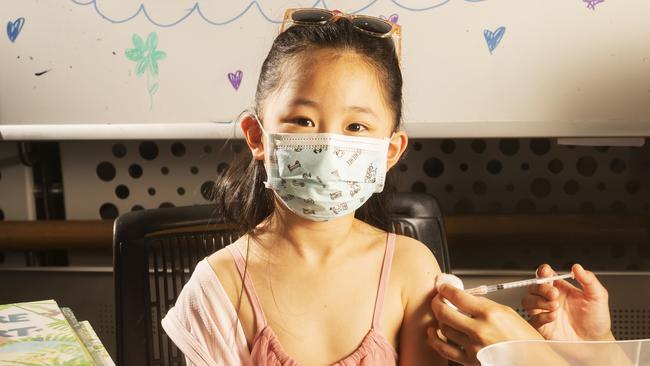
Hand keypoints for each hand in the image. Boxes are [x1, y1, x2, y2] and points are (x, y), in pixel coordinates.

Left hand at [428, 284, 542, 364]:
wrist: (534, 362)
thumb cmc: (524, 339)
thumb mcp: (507, 313)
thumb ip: (484, 305)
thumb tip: (464, 298)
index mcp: (490, 315)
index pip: (458, 297)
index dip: (445, 290)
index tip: (443, 288)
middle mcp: (480, 331)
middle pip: (444, 313)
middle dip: (436, 303)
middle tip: (437, 300)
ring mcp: (474, 347)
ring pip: (443, 329)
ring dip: (439, 320)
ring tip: (441, 315)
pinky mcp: (471, 361)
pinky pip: (445, 349)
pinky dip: (435, 340)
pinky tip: (434, 334)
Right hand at [522, 263, 613, 340]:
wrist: (596, 344)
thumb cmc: (596, 321)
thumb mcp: (598, 296)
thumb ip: (588, 279)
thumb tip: (577, 267)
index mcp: (560, 288)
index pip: (545, 275)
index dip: (542, 272)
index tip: (546, 272)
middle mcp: (549, 299)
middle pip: (533, 286)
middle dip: (541, 288)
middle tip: (554, 294)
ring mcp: (544, 312)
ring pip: (527, 301)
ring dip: (538, 302)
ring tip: (555, 307)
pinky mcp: (542, 327)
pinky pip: (532, 319)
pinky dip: (541, 317)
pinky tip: (553, 317)